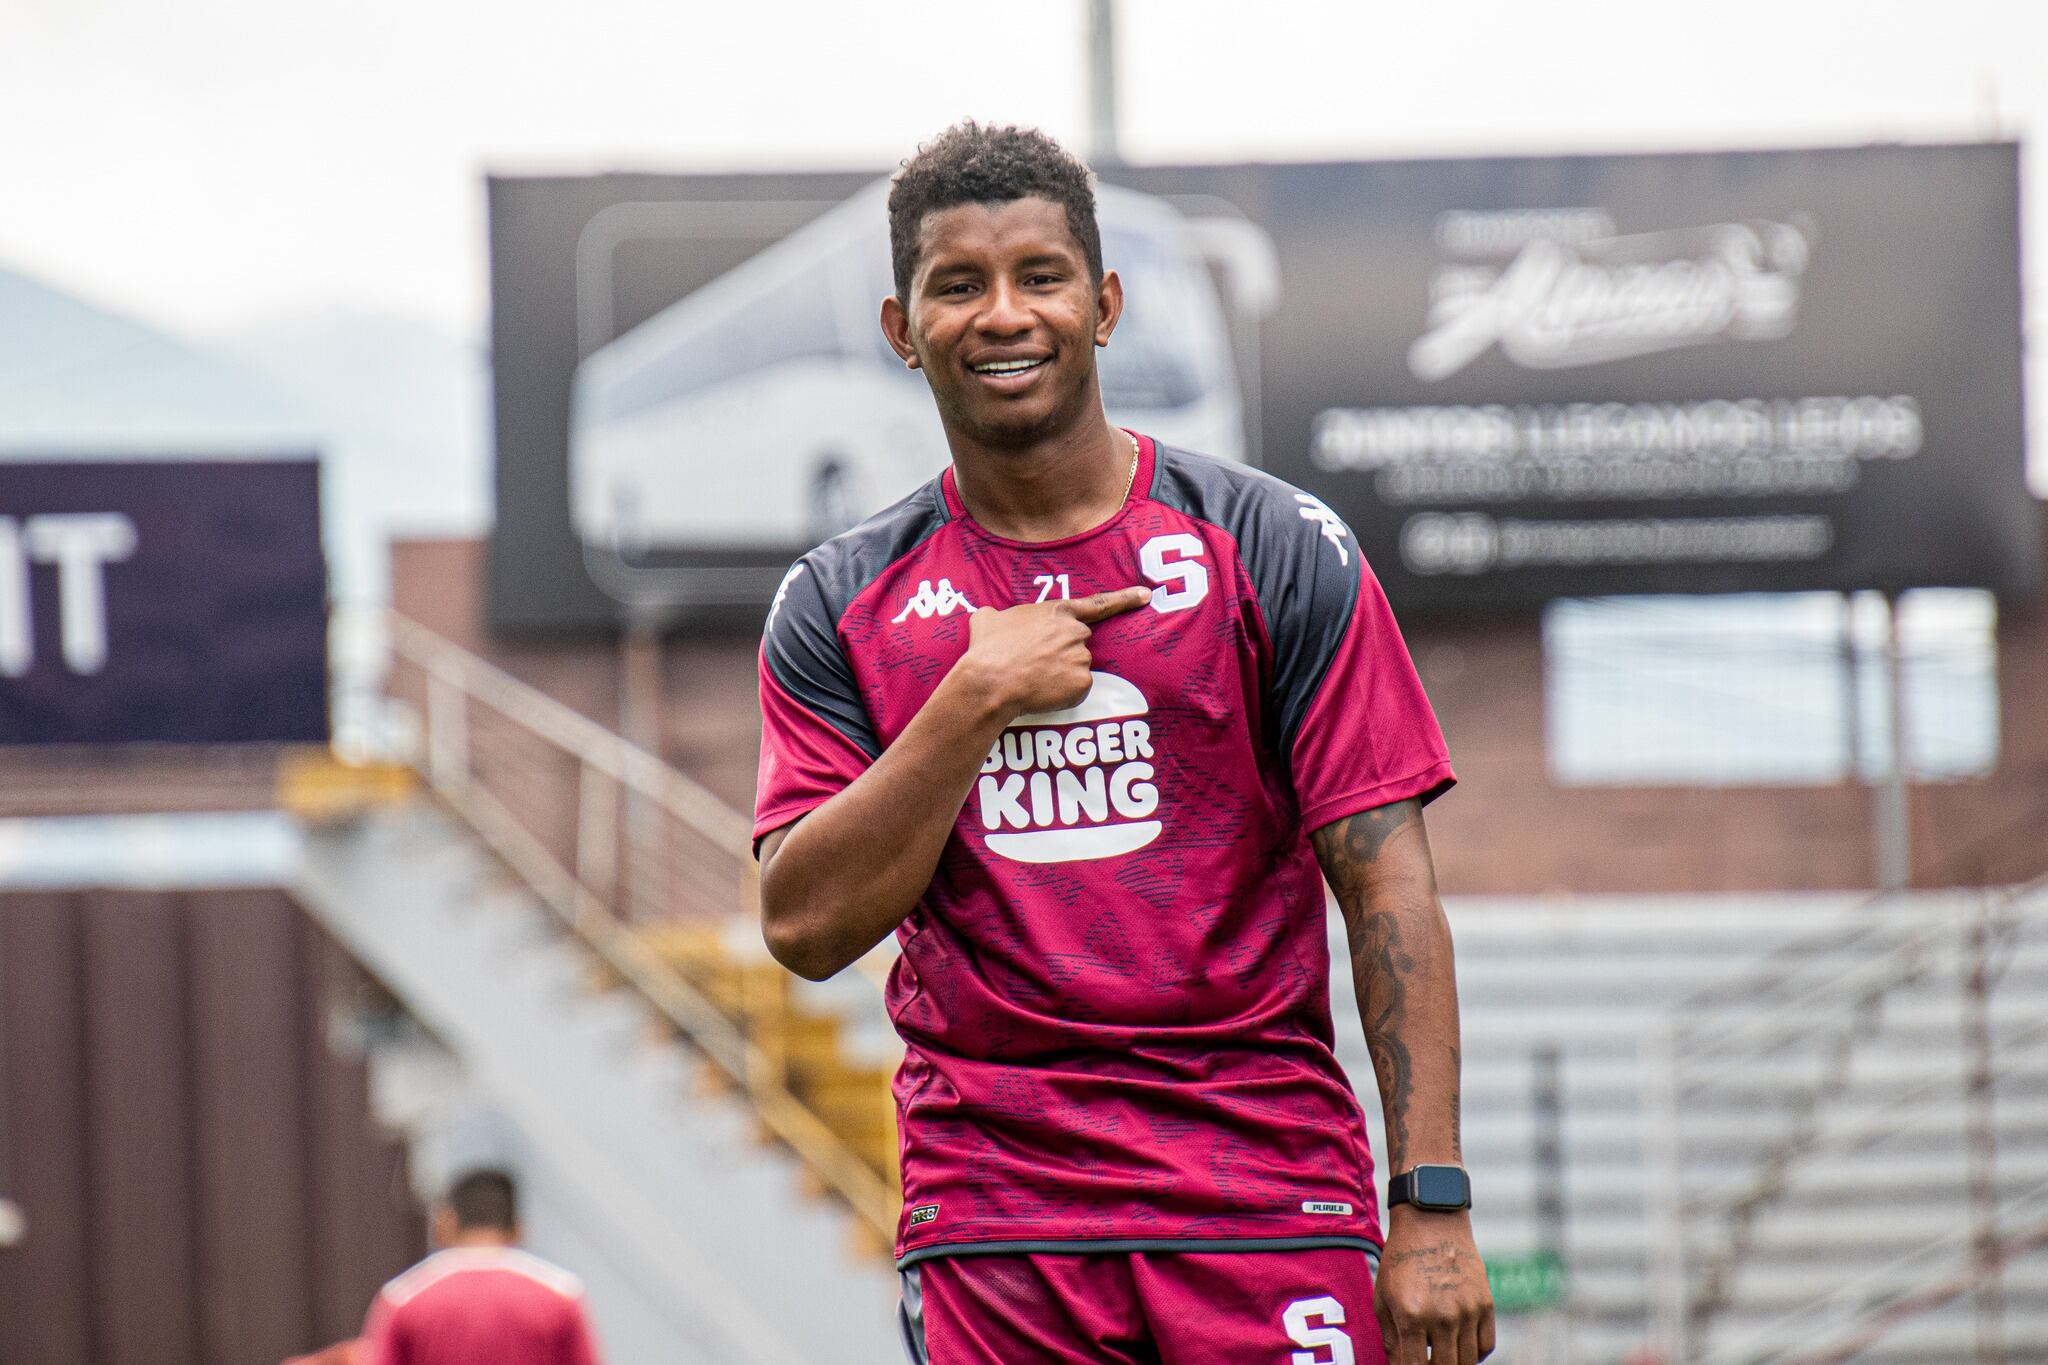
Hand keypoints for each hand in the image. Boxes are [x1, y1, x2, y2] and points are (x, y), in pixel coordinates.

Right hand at [959, 587, 1150, 718]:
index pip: (1098, 604)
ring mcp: (1081, 657)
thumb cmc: (986, 649)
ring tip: (1033, 679)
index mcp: (1057, 611)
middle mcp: (1075, 632)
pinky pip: (1076, 691)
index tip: (1147, 594)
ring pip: (1077, 668)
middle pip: (1079, 643)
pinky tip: (1042, 693)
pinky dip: (1063, 695)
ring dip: (1060, 675)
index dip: (1125, 598)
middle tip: (1036, 664)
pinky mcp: (1082, 682)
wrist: (989, 681)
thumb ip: (997, 614)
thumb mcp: (986, 619)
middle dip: (1063, 653)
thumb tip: (989, 619)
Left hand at [1376, 1209, 1494, 1363]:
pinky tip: (1458, 1345)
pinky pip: (1485, 1346)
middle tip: (1425, 1359)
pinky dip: (1473, 1353)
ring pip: (1467, 1362)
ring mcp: (1468, 1311)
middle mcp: (1443, 1316)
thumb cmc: (1401, 1259)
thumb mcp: (1383, 1297)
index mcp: (1411, 1315)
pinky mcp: (1486, 1304)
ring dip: (1452, 1362)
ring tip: (1440, 1353)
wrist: (1431, 1222)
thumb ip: (1390, 1338)